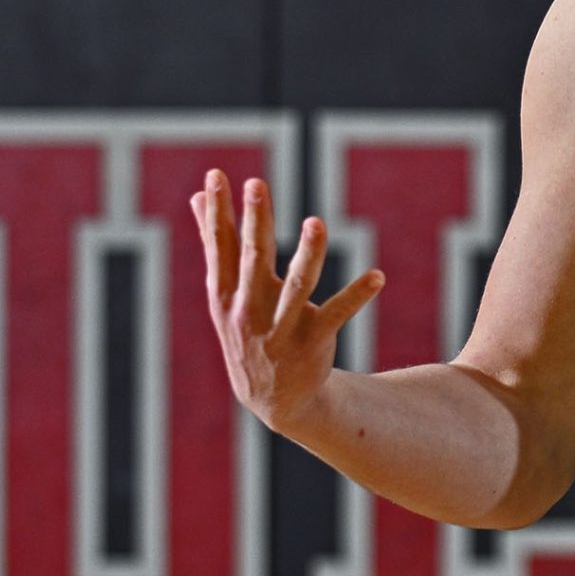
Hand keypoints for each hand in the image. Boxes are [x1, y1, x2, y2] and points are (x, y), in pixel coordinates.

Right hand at [192, 169, 384, 433]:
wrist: (273, 398)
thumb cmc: (247, 328)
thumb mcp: (224, 291)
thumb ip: (214, 242)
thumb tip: (197, 195)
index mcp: (225, 294)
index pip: (219, 247)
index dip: (217, 213)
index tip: (215, 176)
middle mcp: (249, 311)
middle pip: (252, 260)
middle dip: (255, 223)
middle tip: (257, 184)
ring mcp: (281, 328)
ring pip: (296, 286)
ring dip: (307, 254)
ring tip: (315, 223)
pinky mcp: (313, 341)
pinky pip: (337, 314)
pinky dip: (357, 296)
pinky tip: (377, 276)